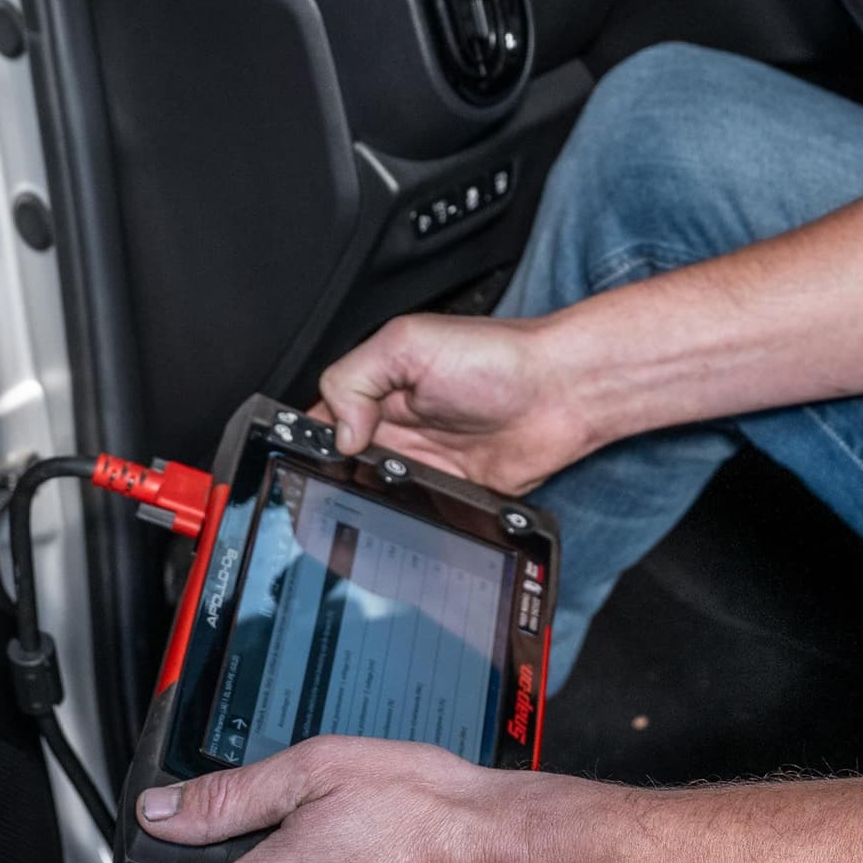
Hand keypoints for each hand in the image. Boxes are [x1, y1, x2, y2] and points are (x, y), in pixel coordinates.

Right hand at [315, 310, 597, 491]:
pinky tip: (408, 510)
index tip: (302, 454)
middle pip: (341, 462)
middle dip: (335, 474)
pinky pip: (414, 514)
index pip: (321, 418)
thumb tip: (338, 433)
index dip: (306, 438)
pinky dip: (406, 518)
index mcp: (376, 387)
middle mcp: (394, 426)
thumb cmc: (497, 357)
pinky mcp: (447, 492)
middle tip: (345, 475)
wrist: (561, 393)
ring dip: (370, 498)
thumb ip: (355, 378)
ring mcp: (420, 462)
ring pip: (372, 494)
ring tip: (381, 488)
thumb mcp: (408, 344)